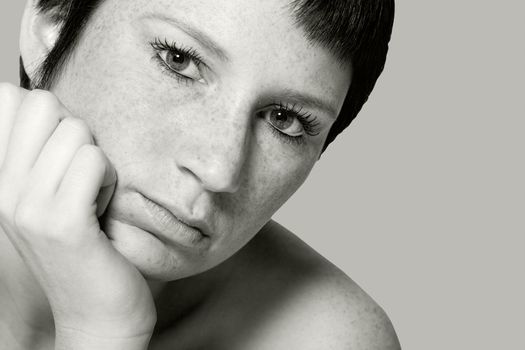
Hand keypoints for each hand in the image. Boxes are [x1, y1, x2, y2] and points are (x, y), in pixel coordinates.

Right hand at [0, 83, 155, 344]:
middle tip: (80, 174)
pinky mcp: (63, 223)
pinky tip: (103, 208)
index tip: (59, 153)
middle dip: (76, 132)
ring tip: (93, 196)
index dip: (47, 114)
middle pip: (43, 103)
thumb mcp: (47, 194)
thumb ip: (40, 149)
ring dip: (99, 161)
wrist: (97, 310)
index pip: (7, 98)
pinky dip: (110, 180)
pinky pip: (94, 161)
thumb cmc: (84, 244)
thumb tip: (43, 97)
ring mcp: (29, 207)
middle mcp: (3, 190)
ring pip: (77, 131)